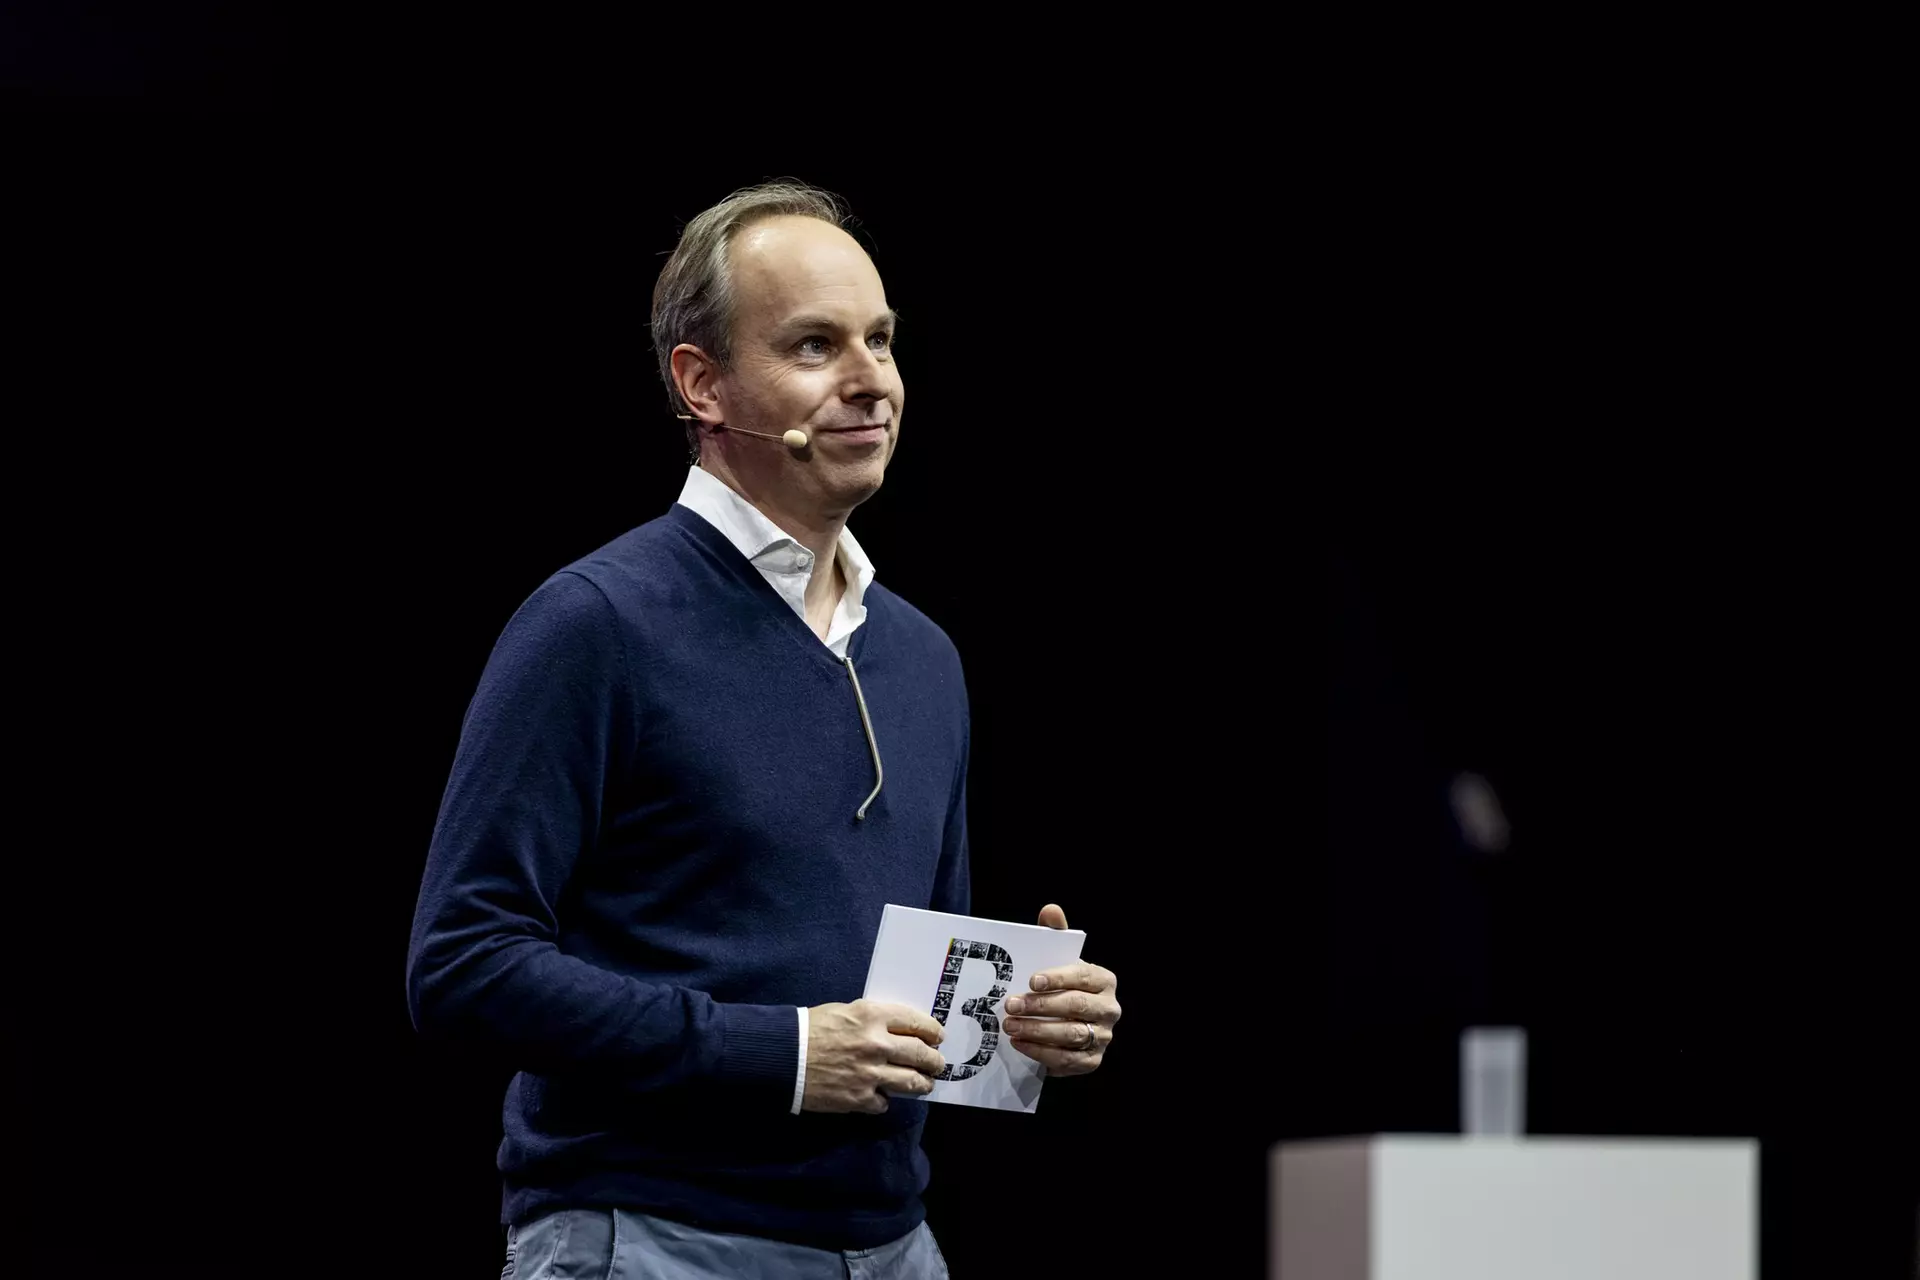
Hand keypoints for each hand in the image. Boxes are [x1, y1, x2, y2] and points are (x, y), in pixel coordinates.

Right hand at [802, 999, 947, 1113]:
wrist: (783, 1056)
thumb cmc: (811, 1028)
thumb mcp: (845, 1011)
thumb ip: (873, 1020)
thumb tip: (897, 1031)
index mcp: (873, 1016)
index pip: (917, 1023)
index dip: (933, 1031)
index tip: (938, 1037)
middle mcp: (877, 1044)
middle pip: (920, 1055)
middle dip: (934, 1061)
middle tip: (938, 1064)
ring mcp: (870, 1074)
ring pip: (911, 1082)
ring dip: (922, 1084)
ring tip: (924, 1084)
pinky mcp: (859, 1098)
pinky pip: (884, 1103)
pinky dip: (884, 1100)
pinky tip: (880, 1095)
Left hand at [1001, 903, 1120, 1076]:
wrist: (1068, 1022)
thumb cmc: (1062, 985)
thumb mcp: (1059, 959)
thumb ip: (1055, 935)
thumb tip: (1051, 910)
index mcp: (1104, 980)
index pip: (1083, 977)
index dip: (1058, 978)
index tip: (1031, 980)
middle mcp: (1109, 1009)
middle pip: (1075, 1007)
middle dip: (1040, 1006)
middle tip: (1010, 1005)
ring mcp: (1103, 1037)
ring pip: (1071, 1035)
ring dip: (1037, 1031)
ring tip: (1009, 1026)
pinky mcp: (1092, 1061)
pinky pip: (1067, 1060)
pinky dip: (1041, 1053)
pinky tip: (1019, 1044)